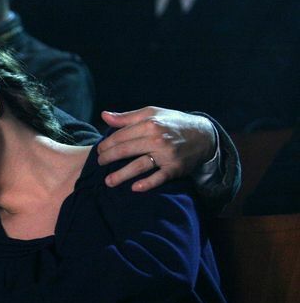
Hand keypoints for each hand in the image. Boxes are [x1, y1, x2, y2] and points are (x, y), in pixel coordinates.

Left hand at [97, 107, 216, 191]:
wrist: (203, 135)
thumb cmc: (172, 122)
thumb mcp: (151, 113)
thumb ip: (127, 117)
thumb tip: (104, 116)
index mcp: (150, 124)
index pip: (121, 136)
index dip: (107, 144)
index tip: (99, 150)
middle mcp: (157, 139)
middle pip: (126, 150)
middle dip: (109, 158)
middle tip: (99, 164)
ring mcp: (166, 155)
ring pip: (139, 166)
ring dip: (121, 175)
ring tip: (108, 181)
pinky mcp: (175, 168)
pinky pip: (158, 178)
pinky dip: (147, 184)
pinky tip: (134, 188)